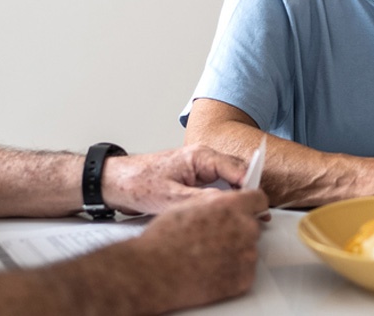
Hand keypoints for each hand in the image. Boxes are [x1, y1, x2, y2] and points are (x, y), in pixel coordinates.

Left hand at [101, 145, 251, 214]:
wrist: (114, 182)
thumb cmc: (137, 183)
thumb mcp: (171, 197)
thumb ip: (201, 201)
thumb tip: (227, 205)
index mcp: (200, 156)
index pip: (237, 169)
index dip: (251, 188)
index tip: (259, 207)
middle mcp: (203, 159)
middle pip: (237, 174)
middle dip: (247, 193)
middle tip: (257, 216)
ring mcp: (199, 169)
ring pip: (228, 182)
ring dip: (235, 197)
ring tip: (242, 216)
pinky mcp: (194, 180)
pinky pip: (217, 188)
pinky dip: (223, 200)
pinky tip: (224, 215)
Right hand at [127, 189, 268, 311]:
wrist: (155, 272)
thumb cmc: (164, 240)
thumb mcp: (188, 205)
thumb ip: (215, 202)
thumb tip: (225, 204)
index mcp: (232, 206)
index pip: (259, 199)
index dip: (251, 205)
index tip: (248, 210)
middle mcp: (245, 229)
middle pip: (252, 226)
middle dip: (237, 231)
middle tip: (215, 239)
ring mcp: (247, 256)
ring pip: (248, 250)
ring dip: (234, 252)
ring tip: (207, 256)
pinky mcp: (244, 279)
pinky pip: (244, 272)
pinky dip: (231, 272)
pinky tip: (210, 270)